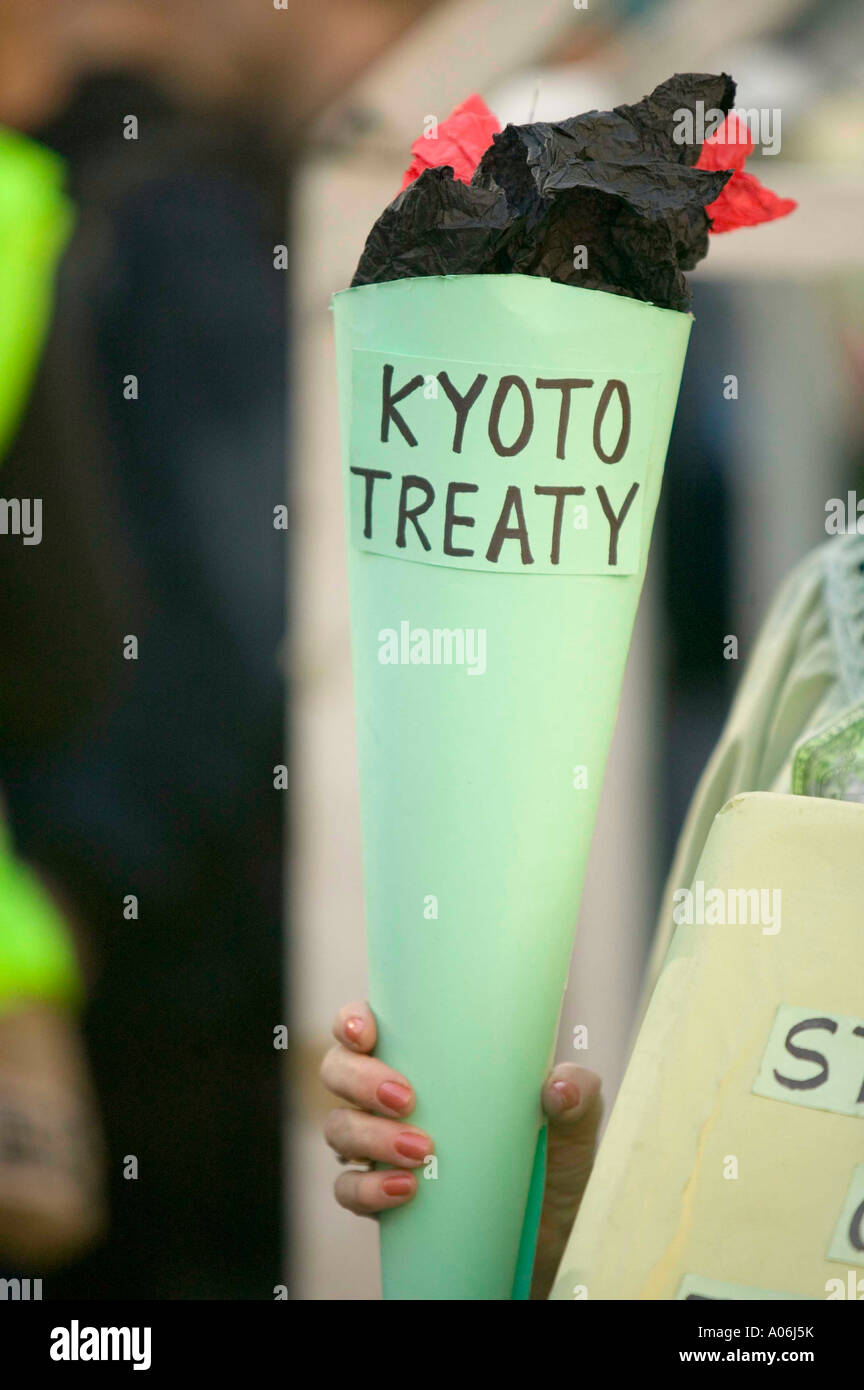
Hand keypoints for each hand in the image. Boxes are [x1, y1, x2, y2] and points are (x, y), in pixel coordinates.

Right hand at [320, 999, 601, 1299]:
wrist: (551, 1237)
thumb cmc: (555, 1160)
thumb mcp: (575, 1121)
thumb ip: (577, 1093)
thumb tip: (557, 1087)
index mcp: (427, 1059)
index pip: (366, 1025)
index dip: (352, 1021)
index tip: (367, 1031)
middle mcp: (391, 1097)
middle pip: (338, 1071)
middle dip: (361, 1079)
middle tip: (407, 1099)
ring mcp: (381, 1147)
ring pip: (338, 1127)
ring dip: (369, 1135)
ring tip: (421, 1151)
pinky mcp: (381, 1196)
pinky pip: (348, 1189)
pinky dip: (368, 1188)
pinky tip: (406, 1190)